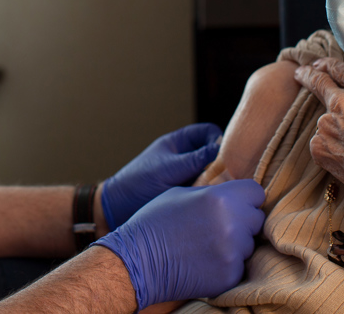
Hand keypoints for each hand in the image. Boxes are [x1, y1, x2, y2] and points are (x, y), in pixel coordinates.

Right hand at [94, 180, 265, 308]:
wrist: (138, 260)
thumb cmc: (155, 221)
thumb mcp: (182, 193)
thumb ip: (213, 192)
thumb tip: (231, 193)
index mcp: (222, 197)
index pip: (257, 193)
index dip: (246, 198)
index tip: (237, 204)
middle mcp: (232, 223)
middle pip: (256, 219)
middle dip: (242, 221)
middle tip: (218, 226)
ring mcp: (233, 251)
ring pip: (248, 244)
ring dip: (235, 244)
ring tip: (207, 245)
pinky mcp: (229, 275)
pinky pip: (239, 266)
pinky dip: (226, 265)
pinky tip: (205, 261)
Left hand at [101, 123, 221, 229]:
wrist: (117, 210)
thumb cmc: (138, 183)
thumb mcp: (168, 169)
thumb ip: (194, 160)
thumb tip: (220, 149)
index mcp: (178, 143)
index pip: (207, 132)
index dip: (218, 139)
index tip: (223, 153)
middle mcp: (185, 158)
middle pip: (213, 153)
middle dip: (221, 162)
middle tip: (225, 175)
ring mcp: (187, 177)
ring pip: (212, 174)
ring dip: (217, 181)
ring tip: (217, 190)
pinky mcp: (188, 195)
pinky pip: (206, 191)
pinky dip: (210, 194)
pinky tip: (211, 201)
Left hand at [294, 59, 343, 227]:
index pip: (339, 70)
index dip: (327, 65)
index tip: (318, 65)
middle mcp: (340, 103)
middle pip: (318, 82)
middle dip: (307, 75)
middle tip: (300, 73)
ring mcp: (325, 124)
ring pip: (325, 123)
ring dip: (333, 130)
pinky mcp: (317, 145)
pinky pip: (322, 144)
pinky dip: (331, 149)